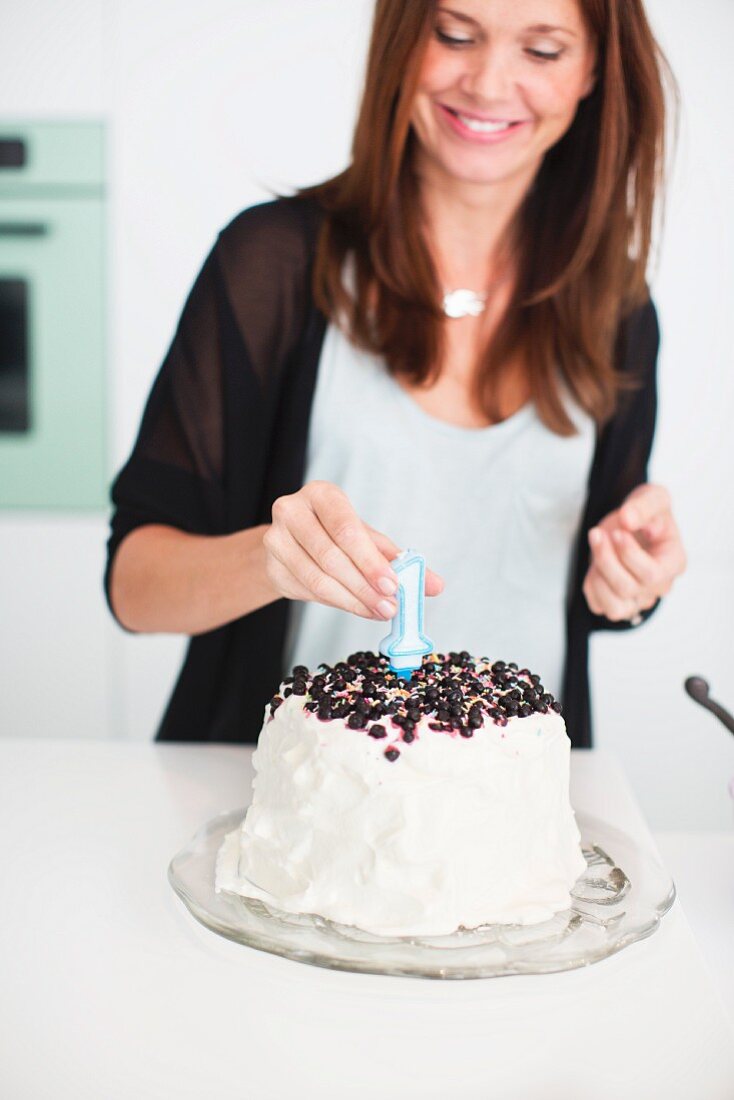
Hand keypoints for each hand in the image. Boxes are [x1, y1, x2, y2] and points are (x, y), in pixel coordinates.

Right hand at [263, 480, 443, 619]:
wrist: (294, 543)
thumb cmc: (336, 535)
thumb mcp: (368, 539)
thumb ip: (400, 560)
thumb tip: (435, 585)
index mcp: (322, 494)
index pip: (346, 529)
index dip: (369, 561)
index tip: (393, 585)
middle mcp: (292, 510)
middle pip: (331, 556)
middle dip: (364, 586)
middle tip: (390, 606)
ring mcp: (276, 538)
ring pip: (317, 578)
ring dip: (352, 601)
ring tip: (379, 611)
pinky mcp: (271, 566)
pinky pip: (307, 591)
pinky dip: (337, 603)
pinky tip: (358, 608)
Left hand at [582, 483, 686, 622]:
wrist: (631, 522)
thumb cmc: (647, 513)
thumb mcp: (652, 496)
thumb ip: (644, 504)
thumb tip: (628, 520)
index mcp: (674, 562)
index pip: (652, 574)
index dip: (628, 555)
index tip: (617, 532)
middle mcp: (659, 586)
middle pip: (628, 588)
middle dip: (606, 559)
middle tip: (596, 533)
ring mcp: (639, 599)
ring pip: (615, 607)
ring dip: (597, 575)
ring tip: (597, 548)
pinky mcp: (618, 602)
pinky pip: (599, 606)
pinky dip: (591, 585)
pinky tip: (595, 564)